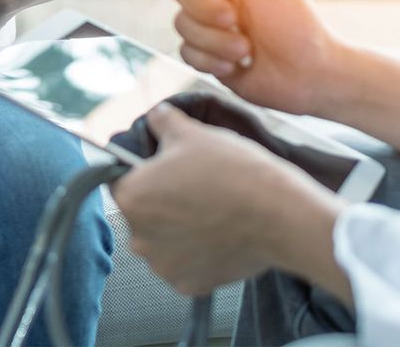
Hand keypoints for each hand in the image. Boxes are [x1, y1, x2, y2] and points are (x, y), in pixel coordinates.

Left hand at [111, 102, 344, 295]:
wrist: (278, 215)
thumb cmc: (232, 172)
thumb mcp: (192, 132)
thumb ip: (162, 121)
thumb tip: (155, 116)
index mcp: (130, 197)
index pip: (121, 179)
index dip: (145, 170)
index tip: (168, 169)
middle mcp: (137, 237)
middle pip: (142, 212)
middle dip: (162, 201)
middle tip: (196, 187)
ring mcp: (163, 265)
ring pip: (163, 240)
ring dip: (179, 228)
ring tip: (212, 210)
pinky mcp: (189, 284)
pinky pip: (185, 263)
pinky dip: (198, 252)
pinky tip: (219, 234)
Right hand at [165, 0, 343, 115]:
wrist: (306, 74)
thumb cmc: (296, 22)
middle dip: (204, 8)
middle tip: (234, 19)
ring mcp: (209, 25)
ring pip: (181, 24)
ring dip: (215, 40)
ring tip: (245, 48)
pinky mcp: (206, 54)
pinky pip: (186, 52)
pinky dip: (212, 60)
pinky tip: (236, 65)